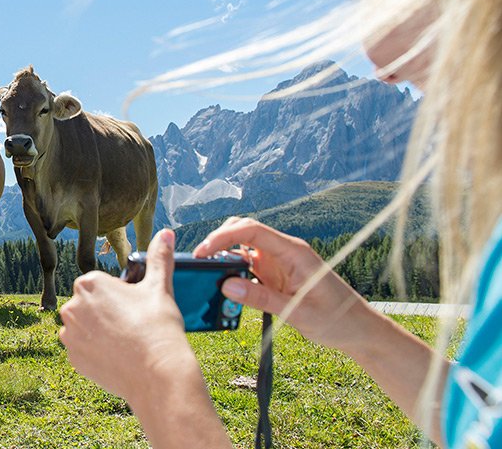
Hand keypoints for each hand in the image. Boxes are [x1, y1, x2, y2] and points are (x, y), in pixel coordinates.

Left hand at [59, 229, 196, 402]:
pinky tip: (116, 356)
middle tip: (131, 325)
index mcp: (90, 283)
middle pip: (89, 305)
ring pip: (83, 327)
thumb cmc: (158, 326)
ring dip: (97, 331)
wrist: (157, 373)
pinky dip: (95, 352)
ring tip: (124, 341)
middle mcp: (72, 306)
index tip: (133, 307)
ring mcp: (69, 334)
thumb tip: (166, 233)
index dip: (118, 295)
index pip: (100, 284)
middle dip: (105, 312)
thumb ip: (159, 257)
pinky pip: (81, 350)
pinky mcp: (72, 358)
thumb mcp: (160, 287)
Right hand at [194, 217, 372, 350]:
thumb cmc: (336, 318)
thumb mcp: (297, 312)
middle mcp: (285, 251)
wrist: (357, 329)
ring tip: (206, 272)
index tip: (203, 251)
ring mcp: (279, 262)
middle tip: (200, 261)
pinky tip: (223, 284)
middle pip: (243, 230)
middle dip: (219, 239)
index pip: (252, 231)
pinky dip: (231, 270)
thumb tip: (226, 286)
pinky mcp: (275, 274)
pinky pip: (247, 265)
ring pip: (243, 246)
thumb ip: (261, 298)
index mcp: (294, 252)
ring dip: (223, 254)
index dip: (223, 236)